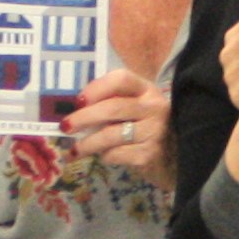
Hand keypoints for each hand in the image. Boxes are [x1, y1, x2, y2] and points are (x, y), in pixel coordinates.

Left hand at [61, 69, 172, 189]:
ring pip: (110, 135)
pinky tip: (103, 156)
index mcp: (147, 90)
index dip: (97, 88)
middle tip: (65, 127)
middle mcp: (154, 107)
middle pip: (112, 108)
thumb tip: (76, 109)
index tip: (79, 101)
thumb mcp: (135, 108)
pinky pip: (117, 154)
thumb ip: (113, 102)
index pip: (121, 79)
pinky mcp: (150, 154)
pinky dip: (104, 156)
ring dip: (87, 143)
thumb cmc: (145, 128)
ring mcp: (154, 131)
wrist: (174, 158)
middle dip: (84, 118)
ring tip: (74, 150)